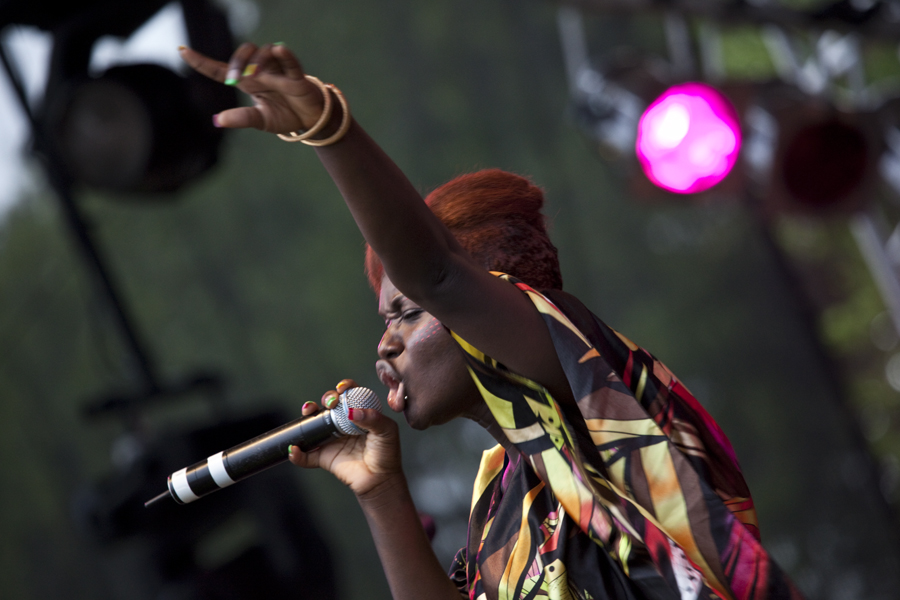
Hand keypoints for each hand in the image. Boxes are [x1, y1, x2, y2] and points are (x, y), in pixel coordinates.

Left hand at [179, 42, 327, 133]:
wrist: (311, 121)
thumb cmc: (285, 116)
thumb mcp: (261, 120)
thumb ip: (241, 118)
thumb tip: (217, 120)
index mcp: (248, 84)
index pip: (220, 70)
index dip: (201, 61)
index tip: (182, 50)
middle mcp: (261, 73)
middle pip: (244, 54)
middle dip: (237, 61)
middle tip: (235, 77)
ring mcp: (278, 72)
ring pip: (264, 53)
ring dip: (258, 61)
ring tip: (257, 76)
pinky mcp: (296, 76)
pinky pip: (290, 62)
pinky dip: (285, 56)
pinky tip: (279, 50)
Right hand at [289, 379, 403, 497]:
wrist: (380, 480)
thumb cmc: (386, 453)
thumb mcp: (387, 432)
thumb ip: (373, 419)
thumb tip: (352, 412)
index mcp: (360, 413)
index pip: (350, 394)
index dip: (344, 388)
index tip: (342, 389)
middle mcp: (343, 423)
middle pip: (329, 404)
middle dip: (327, 398)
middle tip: (331, 403)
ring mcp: (332, 438)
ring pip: (314, 422)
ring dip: (307, 415)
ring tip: (308, 412)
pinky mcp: (324, 456)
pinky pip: (306, 455)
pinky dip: (297, 453)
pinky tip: (294, 449)